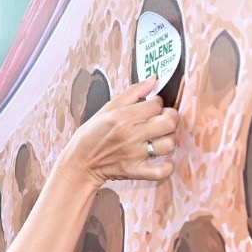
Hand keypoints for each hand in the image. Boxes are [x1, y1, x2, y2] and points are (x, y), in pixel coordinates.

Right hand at [63, 76, 180, 184]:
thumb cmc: (92, 135)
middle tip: (163, 120)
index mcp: (123, 117)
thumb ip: (133, 92)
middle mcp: (130, 135)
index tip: (153, 107)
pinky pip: (160, 172)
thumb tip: (153, 80)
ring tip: (161, 138)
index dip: (158, 103)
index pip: (157, 104)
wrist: (80, 162)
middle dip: (171, 118)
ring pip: (168, 145)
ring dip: (169, 140)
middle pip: (168, 123)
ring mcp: (134, 155)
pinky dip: (168, 167)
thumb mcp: (108, 108)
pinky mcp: (134, 171)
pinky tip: (166, 160)